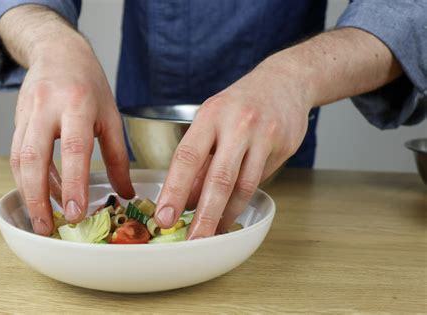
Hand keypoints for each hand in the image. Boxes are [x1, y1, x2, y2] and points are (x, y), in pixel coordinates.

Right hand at [10, 37, 133, 235]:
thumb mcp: (111, 116)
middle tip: (48, 227)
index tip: (76, 212)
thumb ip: (118, 157)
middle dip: (38, 196)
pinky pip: (18, 154)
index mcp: (78, 104)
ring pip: (20, 159)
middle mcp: (48, 108)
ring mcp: (28, 113)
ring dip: (28, 192)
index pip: (74, 149)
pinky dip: (27, 179)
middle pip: (35, 157)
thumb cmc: (89, 85)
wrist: (58, 53)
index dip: (73, 183)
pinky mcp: (17, 120)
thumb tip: (125, 193)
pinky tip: (41, 195)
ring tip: (42, 220)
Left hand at [154, 62, 311, 238]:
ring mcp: (263, 135)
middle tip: (193, 239)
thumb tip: (185, 197)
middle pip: (219, 178)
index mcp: (211, 115)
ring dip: (226, 214)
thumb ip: (200, 155)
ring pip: (243, 185)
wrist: (286, 81)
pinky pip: (260, 180)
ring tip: (212, 232)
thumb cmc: (240, 103)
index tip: (163, 216)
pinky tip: (231, 212)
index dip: (174, 190)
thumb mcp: (212, 119)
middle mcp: (237, 124)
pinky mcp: (282, 146)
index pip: (187, 157)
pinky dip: (243, 200)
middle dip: (204, 214)